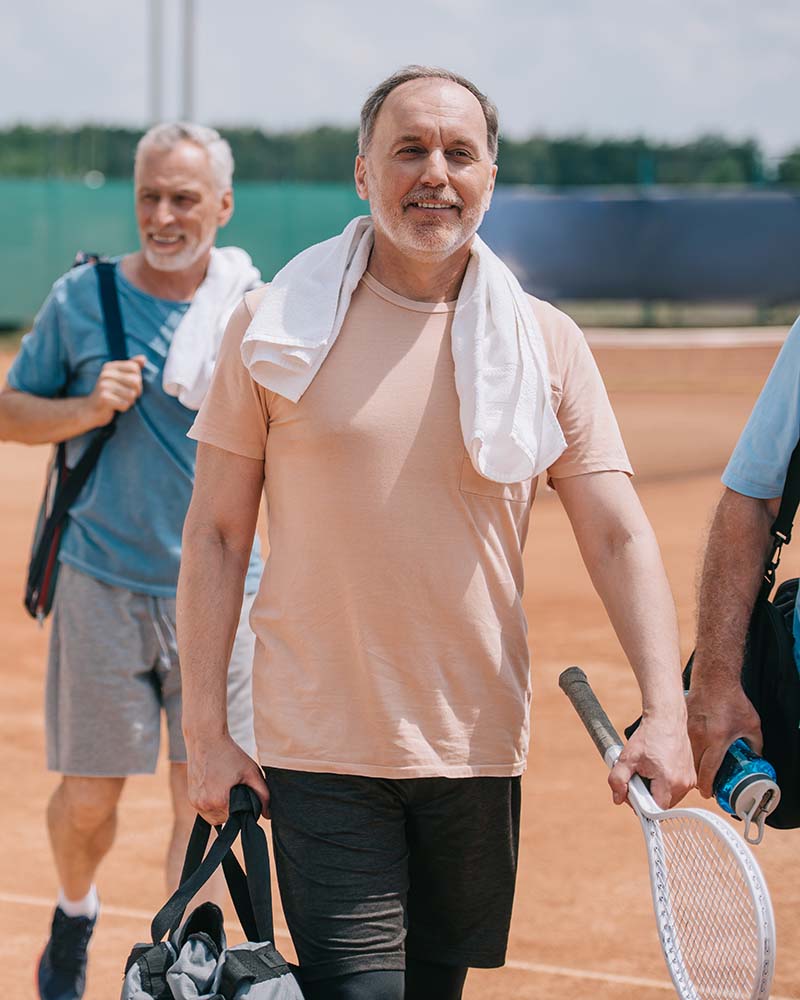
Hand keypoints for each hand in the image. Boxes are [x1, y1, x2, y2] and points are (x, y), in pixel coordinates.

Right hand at [85, 355, 145, 426]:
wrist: (90, 410)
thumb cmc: (110, 394)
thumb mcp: (120, 378)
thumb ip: (132, 367)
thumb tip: (143, 358)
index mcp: (110, 366)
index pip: (134, 368)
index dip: (137, 379)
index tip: (130, 386)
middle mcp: (106, 374)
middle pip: (135, 381)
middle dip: (135, 392)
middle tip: (126, 396)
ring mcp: (103, 385)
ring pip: (132, 394)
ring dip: (129, 401)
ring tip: (119, 401)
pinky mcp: (103, 398)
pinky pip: (125, 404)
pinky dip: (123, 408)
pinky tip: (115, 407)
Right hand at [186, 733, 268, 825]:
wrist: (205, 738)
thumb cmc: (229, 754)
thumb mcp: (251, 772)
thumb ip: (263, 795)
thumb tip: (268, 815)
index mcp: (219, 801)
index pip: (237, 818)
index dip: (244, 808)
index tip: (244, 793)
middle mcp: (203, 805)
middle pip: (225, 820)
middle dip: (232, 809)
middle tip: (235, 789)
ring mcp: (195, 802)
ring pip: (213, 817)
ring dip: (221, 809)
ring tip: (226, 789)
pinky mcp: (190, 797)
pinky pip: (204, 810)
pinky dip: (212, 804)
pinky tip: (217, 788)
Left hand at [609, 712, 695, 809]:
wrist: (666, 720)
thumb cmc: (647, 737)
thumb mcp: (626, 758)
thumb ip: (618, 780)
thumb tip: (618, 798)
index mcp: (669, 782)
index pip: (655, 810)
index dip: (640, 805)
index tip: (632, 793)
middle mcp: (683, 784)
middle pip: (661, 805)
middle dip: (646, 796)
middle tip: (637, 778)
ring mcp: (690, 781)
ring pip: (668, 798)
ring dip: (656, 790)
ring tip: (648, 771)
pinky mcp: (692, 777)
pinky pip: (675, 790)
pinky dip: (664, 784)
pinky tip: (658, 769)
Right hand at [686, 679, 761, 797]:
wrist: (714, 679)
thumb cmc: (731, 699)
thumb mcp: (751, 724)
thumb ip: (755, 744)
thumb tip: (756, 756)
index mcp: (716, 740)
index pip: (708, 771)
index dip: (707, 787)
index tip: (708, 792)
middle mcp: (699, 737)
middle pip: (693, 768)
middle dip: (698, 779)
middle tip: (704, 784)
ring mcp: (688, 730)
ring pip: (685, 756)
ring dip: (691, 766)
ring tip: (698, 769)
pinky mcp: (682, 723)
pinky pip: (682, 743)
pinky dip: (686, 751)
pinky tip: (692, 751)